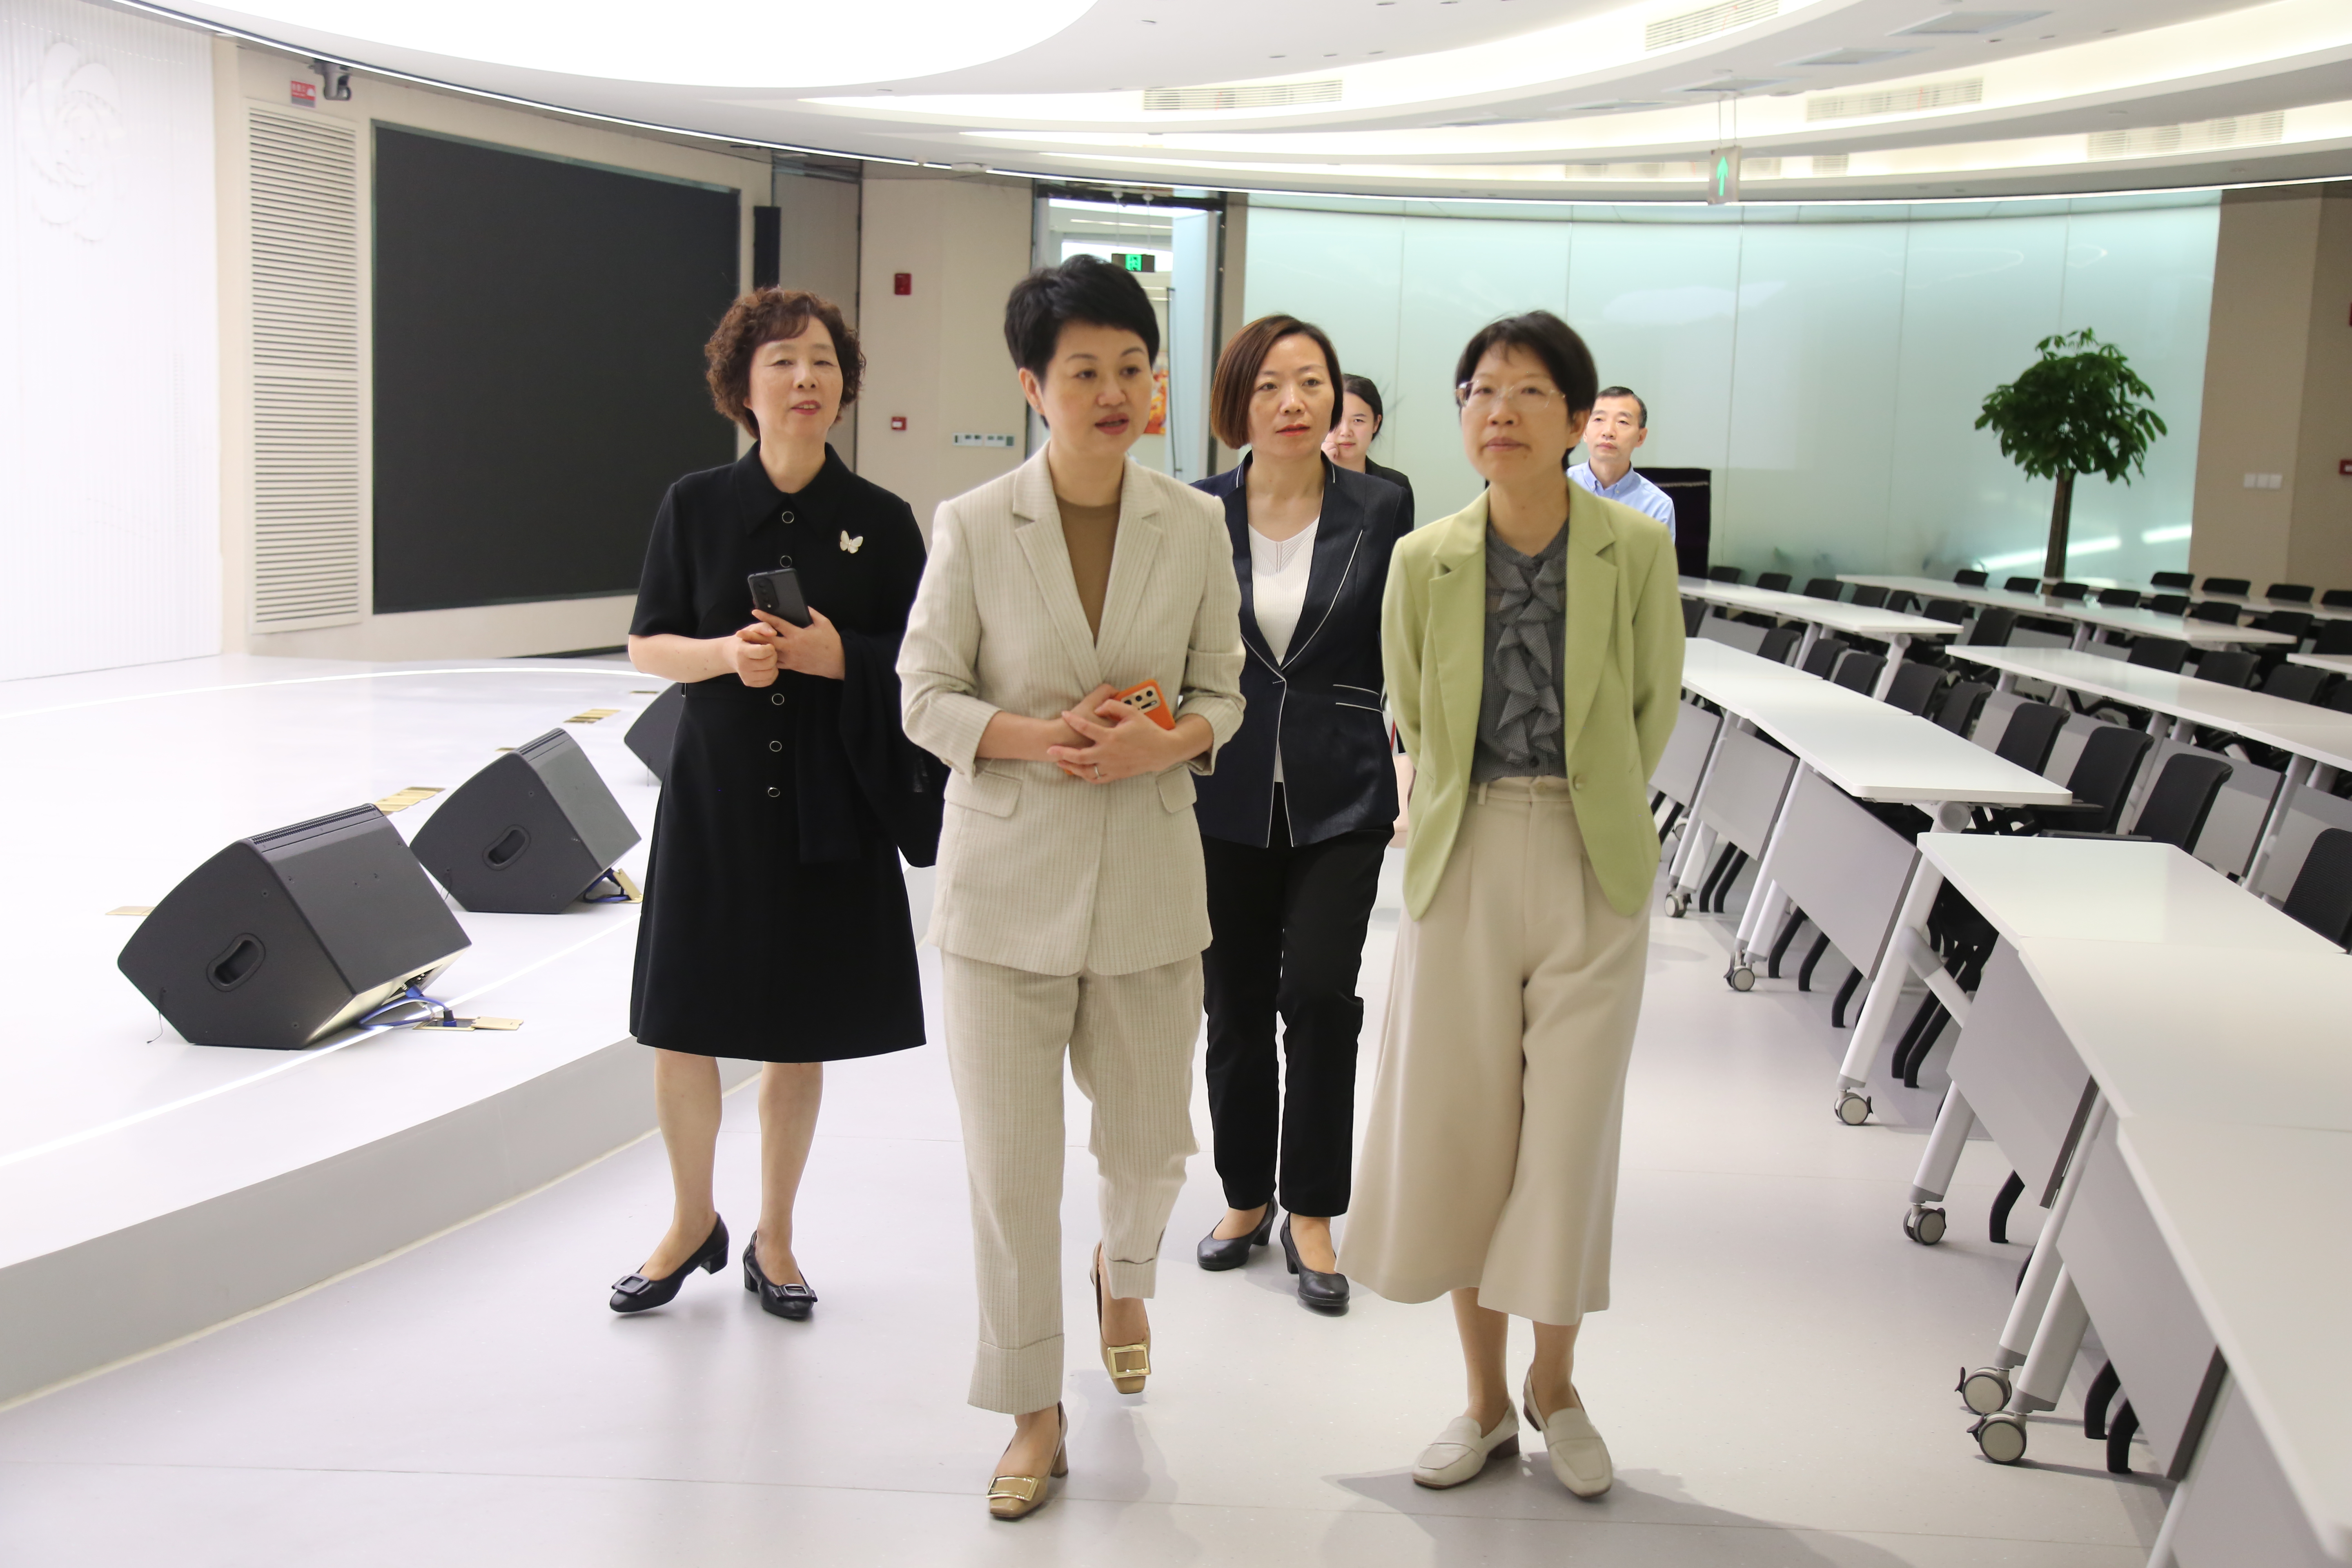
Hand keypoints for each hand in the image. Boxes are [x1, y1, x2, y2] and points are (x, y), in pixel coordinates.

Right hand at [725, 622, 778, 686]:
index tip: (768, 645)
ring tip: (768, 659)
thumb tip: (774, 633)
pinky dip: (772, 674)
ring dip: (773, 666)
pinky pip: (769, 681)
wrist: (729, 654)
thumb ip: (763, 627)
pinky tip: (766, 667)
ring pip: (771, 674)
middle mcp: (742, 665)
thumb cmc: (744, 639)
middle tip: (769, 652)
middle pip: (769, 663)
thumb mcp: (751, 629)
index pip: (763, 652)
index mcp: (742, 651)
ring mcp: (745, 676)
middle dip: (773, 656)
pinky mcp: (749, 683)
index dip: (770, 648)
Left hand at [752, 607, 845, 679]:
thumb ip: (811, 613)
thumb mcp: (824, 623)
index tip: (754, 611)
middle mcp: (791, 647)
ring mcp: (790, 659)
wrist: (838, 663)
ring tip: (746, 645)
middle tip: (739, 633)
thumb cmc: (832, 642)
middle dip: (752, 636)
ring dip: (757, 649)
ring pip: (769, 654)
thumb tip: (801, 606)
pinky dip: (768, 659)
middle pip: (767, 641)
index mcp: (798, 635)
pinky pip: (776, 663)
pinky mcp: (792, 667)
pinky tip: (761, 655)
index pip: (777, 624)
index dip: (764, 616)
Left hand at [1048, 691, 1183, 783]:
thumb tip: (1098, 707)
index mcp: (1111, 737)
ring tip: (1059, 761)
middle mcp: (1109, 753)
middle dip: (1062, 752)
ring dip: (1070, 766)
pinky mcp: (1116, 774)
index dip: (1073, 719)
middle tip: (1049, 749)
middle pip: (1079, 755)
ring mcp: (1112, 766)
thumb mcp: (1132, 712)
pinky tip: (1078, 771)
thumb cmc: (1147, 731)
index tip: (1064, 715)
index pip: (1086, 727)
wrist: (1161, 751)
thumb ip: (1113, 706)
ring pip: (1085, 770)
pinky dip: (1085, 776)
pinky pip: (1096, 778)